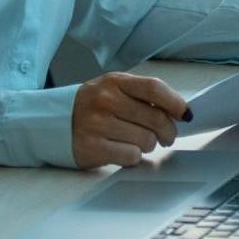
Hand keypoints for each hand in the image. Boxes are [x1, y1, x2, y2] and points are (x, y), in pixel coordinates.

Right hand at [71, 72, 188, 168]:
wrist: (53, 122)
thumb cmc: (92, 106)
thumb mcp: (113, 89)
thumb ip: (142, 96)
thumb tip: (179, 112)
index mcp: (115, 82)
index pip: (154, 88)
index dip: (176, 103)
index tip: (185, 114)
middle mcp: (105, 100)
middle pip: (155, 118)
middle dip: (168, 131)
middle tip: (166, 136)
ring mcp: (97, 124)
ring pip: (146, 140)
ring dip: (148, 145)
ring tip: (137, 141)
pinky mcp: (91, 147)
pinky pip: (130, 156)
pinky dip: (133, 156)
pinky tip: (123, 150)